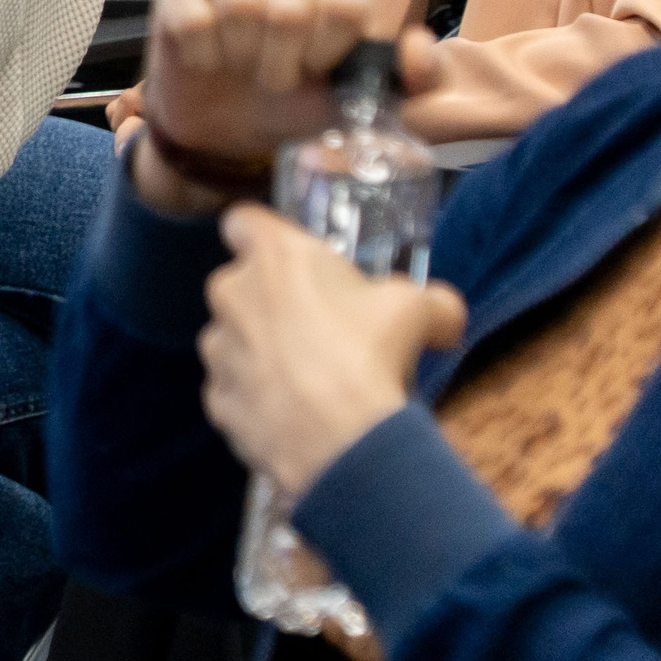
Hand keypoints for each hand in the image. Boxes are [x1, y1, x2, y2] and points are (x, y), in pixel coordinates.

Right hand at [133, 0, 438, 215]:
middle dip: (281, 60)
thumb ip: (413, 82)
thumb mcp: (363, 104)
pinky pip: (193, 15)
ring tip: (240, 67)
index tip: (316, 71)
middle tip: (274, 78)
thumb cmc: (297, 105)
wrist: (227, 129)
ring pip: (240, 2)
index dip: (328, 50)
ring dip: (241, 56)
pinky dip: (202, 55)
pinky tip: (207, 62)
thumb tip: (417, 48)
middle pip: (290, 4)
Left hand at [199, 207, 467, 494]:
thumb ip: (430, 301)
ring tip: (311, 380)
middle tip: (321, 327)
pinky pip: (236, 391)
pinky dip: (258, 400)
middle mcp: (232, 293)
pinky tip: (296, 415)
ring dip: (263, 353)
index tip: (290, 258)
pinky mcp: (216, 400)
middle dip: (274, 302)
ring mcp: (218, 349)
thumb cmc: (372, 354)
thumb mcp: (420, 310)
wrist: (341, 439)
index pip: (242, 221)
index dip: (263, 236)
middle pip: (243, 286)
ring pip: (235, 340)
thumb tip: (444, 316)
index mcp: (271, 255)